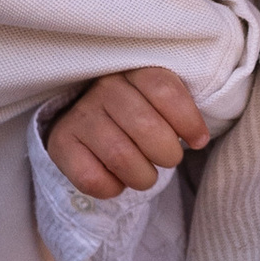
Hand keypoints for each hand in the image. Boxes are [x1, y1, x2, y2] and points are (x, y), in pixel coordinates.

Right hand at [44, 67, 207, 196]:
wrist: (89, 125)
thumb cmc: (137, 115)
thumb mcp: (160, 102)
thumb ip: (180, 110)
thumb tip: (199, 139)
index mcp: (134, 72)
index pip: (164, 90)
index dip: (189, 121)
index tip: (198, 141)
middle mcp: (104, 88)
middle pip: (147, 128)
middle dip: (167, 155)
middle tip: (166, 159)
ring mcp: (80, 115)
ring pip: (121, 157)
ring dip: (143, 177)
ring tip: (144, 174)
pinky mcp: (61, 144)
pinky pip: (93, 179)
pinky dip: (113, 188)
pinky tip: (117, 180)